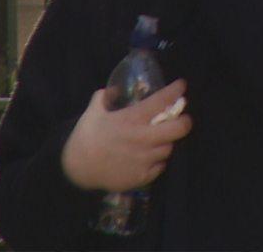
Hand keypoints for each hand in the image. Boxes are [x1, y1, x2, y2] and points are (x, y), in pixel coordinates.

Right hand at [62, 79, 191, 191]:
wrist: (78, 168)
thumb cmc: (86, 137)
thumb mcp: (93, 112)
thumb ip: (104, 97)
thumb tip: (114, 89)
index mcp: (131, 119)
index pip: (160, 101)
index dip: (175, 91)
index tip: (181, 85)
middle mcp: (143, 139)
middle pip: (178, 130)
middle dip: (185, 121)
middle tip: (184, 119)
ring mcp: (145, 159)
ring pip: (169, 148)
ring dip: (167, 142)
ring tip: (160, 139)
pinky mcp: (143, 176)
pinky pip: (160, 166)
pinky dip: (158, 160)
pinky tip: (150, 157)